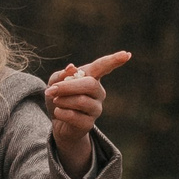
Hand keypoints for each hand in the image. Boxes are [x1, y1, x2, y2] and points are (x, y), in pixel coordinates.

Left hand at [47, 50, 129, 175]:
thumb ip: (60, 75)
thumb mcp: (54, 84)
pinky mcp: (89, 123)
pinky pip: (74, 116)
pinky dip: (61, 113)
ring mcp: (96, 108)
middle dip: (68, 86)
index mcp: (91, 78)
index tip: (127, 54)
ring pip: (81, 101)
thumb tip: (71, 68)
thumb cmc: (59, 99)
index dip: (114, 61)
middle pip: (89, 85)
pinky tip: (58, 112)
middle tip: (51, 90)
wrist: (58, 123)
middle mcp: (98, 92)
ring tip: (55, 101)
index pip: (104, 67)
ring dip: (62, 100)